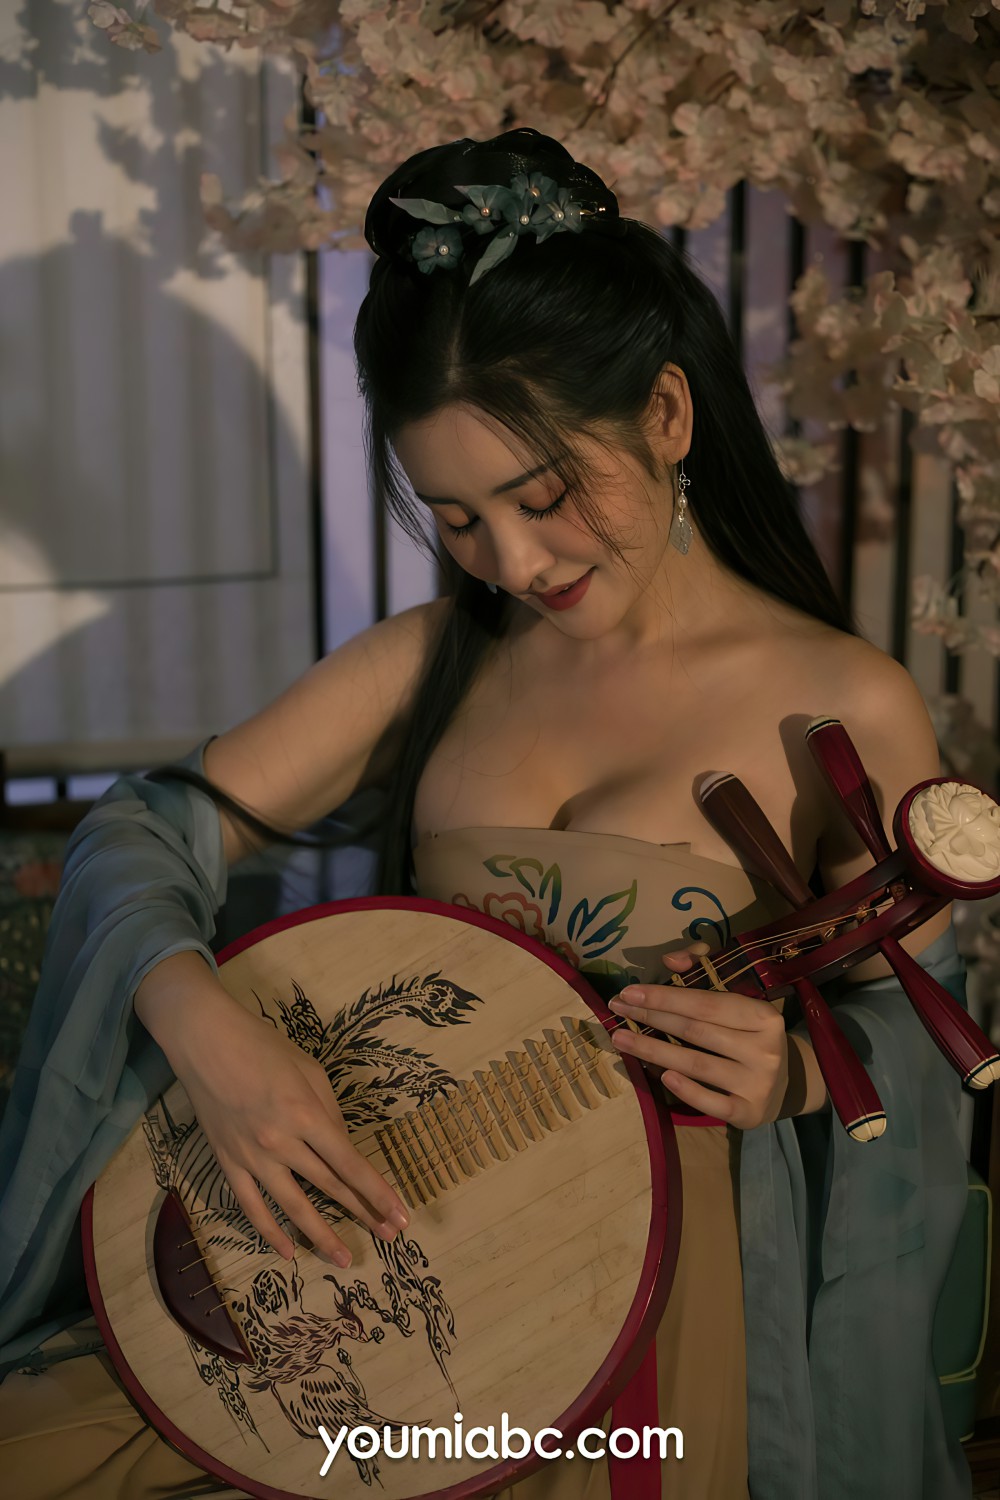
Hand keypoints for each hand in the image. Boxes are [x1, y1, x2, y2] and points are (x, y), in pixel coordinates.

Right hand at [139, 962, 409, 1264]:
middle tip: (388, 1236)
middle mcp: (282, 1142)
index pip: (350, 1164)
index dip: (377, 1192)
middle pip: (329, 1186)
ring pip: (292, 1206)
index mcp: (307, 1115)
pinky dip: (270, 1231)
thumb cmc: (264, 1048)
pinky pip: (251, 1207)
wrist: (206, 1043)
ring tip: (344, 1259)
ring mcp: (252, 1158)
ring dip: (321, 1235)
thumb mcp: (310, 1071)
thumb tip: (343, 1147)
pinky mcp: (228, 1164)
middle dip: (362, 1212)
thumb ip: (329, 1112)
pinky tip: (288, 1253)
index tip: (399, 1215)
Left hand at [608, 946, 788, 1128]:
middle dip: (652, 1018)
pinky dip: (686, 1090)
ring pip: (697, 1065)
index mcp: (763, 1015)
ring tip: (621, 1039)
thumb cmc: (748, 1035)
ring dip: (653, 1051)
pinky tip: (662, 1076)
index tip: (629, 992)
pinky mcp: (749, 1112)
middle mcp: (765, 1049)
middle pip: (696, 1031)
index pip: (706, 1003)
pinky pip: (711, 1102)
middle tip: (617, 1010)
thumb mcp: (736, 1001)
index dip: (665, 996)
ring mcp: (758, 1083)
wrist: (784, 1085)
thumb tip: (670, 960)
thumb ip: (704, 971)